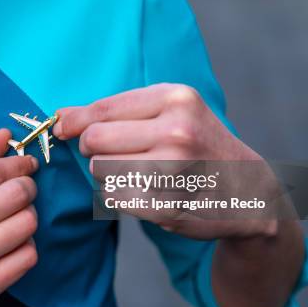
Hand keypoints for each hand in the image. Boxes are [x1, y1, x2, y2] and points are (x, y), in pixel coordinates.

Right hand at [0, 129, 38, 306]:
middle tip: (22, 189)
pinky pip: (26, 258)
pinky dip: (25, 246)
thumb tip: (4, 136)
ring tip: (12, 217)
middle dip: (26, 187)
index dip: (18, 164)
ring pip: (26, 224)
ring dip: (26, 216)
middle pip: (15, 195)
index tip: (26, 164)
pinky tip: (9, 244)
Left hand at [53, 83, 280, 239]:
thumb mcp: (171, 110)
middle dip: (94, 147)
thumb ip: (116, 110)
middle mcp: (177, 131)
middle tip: (115, 151)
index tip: (62, 129)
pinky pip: (113, 198)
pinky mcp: (167, 207)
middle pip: (94, 140)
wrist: (247, 190)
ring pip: (99, 170)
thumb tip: (60, 118)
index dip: (74, 122)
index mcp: (176, 99)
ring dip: (107, 173)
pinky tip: (146, 190)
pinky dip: (120, 195)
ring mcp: (174, 171)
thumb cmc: (198, 143)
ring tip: (137, 170)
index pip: (101, 109)